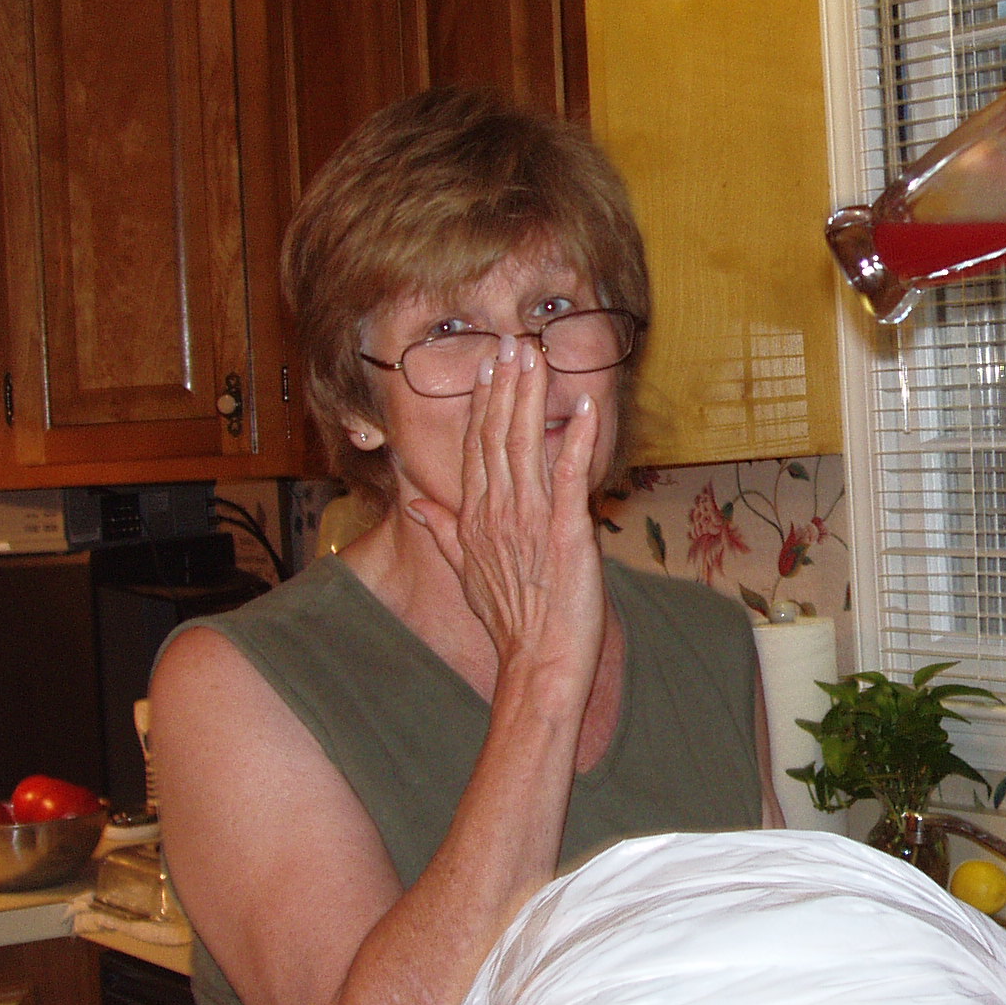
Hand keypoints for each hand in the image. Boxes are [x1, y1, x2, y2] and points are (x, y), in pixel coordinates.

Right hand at [410, 336, 604, 684]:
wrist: (538, 662)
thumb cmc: (510, 622)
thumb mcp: (467, 573)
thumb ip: (446, 532)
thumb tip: (419, 504)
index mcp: (476, 517)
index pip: (476, 447)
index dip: (484, 402)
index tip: (490, 365)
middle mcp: (498, 511)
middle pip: (497, 435)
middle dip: (505, 386)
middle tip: (511, 342)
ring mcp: (531, 519)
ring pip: (526, 445)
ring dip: (532, 398)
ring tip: (536, 356)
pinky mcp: (567, 532)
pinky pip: (572, 477)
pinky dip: (579, 440)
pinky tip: (586, 407)